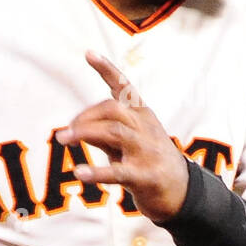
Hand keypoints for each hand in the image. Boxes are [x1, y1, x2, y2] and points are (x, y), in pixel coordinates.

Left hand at [56, 50, 189, 223]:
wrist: (181, 193)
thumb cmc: (149, 163)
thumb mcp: (127, 144)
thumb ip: (103, 134)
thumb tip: (76, 128)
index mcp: (142, 116)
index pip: (124, 87)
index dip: (107, 69)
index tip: (89, 53)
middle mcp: (146, 129)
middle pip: (113, 109)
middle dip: (85, 116)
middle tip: (64, 132)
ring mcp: (147, 152)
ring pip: (114, 132)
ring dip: (85, 133)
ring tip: (63, 139)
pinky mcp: (145, 176)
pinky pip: (119, 172)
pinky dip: (97, 172)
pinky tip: (79, 173)